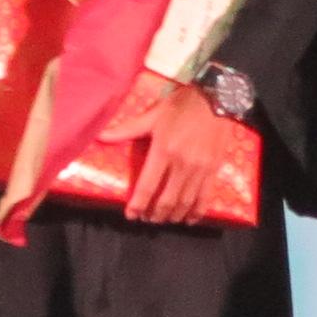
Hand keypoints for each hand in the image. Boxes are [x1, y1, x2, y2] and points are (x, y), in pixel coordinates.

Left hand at [103, 76, 244, 226]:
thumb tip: (100, 136)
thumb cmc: (181, 105)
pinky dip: (196, 212)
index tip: (131, 215)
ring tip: (164, 219)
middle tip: (147, 219)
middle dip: (155, 214)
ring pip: (185, 202)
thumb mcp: (153, 115)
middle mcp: (182, 164)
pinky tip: (189, 219)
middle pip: (166, 200)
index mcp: (163, 151)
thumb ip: (127, 129)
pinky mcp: (214, 169)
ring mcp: (200, 169)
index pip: (147, 186)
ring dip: (173, 215)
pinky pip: (205, 197)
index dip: (138, 204)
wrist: (217, 98)